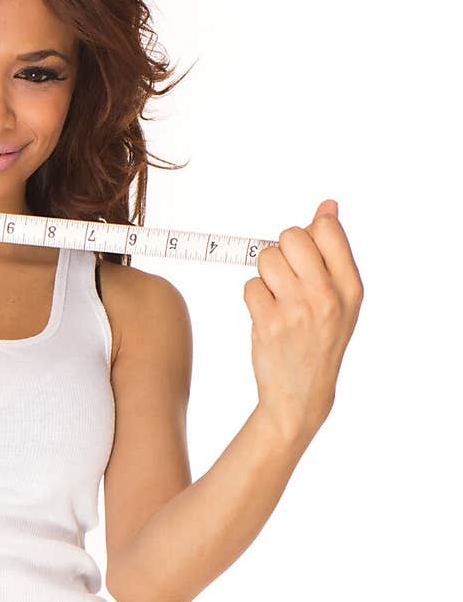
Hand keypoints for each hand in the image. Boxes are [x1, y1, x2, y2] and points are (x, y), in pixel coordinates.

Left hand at [244, 199, 363, 446]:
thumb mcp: (341, 300)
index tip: (307, 260)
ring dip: (266, 275)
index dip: (309, 235)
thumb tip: (328, 206)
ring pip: (266, 258)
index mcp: (351, 286)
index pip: (326, 227)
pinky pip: (250, 286)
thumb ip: (333, 253)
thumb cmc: (319, 340)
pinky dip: (254, 298)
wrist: (301, 395)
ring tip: (279, 300)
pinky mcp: (269, 322)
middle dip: (283, 252)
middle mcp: (327, 295)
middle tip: (289, 280)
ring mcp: (297, 309)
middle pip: (290, 235)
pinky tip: (267, 317)